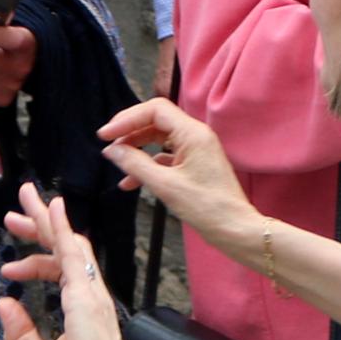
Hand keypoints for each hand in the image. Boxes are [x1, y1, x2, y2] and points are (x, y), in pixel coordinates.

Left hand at [0, 185, 148, 339]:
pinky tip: (51, 208)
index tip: (7, 269)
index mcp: (82, 309)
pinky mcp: (85, 294)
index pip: (59, 271)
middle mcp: (89, 296)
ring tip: (24, 200)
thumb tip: (4, 304)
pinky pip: (74, 252)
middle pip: (64, 249)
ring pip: (68, 243)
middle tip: (13, 216)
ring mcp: (90, 293)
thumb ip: (21, 332)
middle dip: (38, 229)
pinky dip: (61, 228)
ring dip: (45, 221)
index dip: (33, 263)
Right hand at [99, 97, 264, 252]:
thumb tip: (112, 151)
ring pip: (159, 139)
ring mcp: (196, 150)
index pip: (155, 110)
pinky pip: (166, 157)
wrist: (235, 229)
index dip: (127, 119)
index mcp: (193, 133)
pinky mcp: (195, 165)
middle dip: (130, 132)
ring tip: (117, 162)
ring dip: (137, 149)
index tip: (106, 134)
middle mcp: (196, 136)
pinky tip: (131, 182)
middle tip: (107, 145)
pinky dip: (148, 165)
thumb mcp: (165, 186)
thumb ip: (135, 164)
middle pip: (156, 121)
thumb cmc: (207, 208)